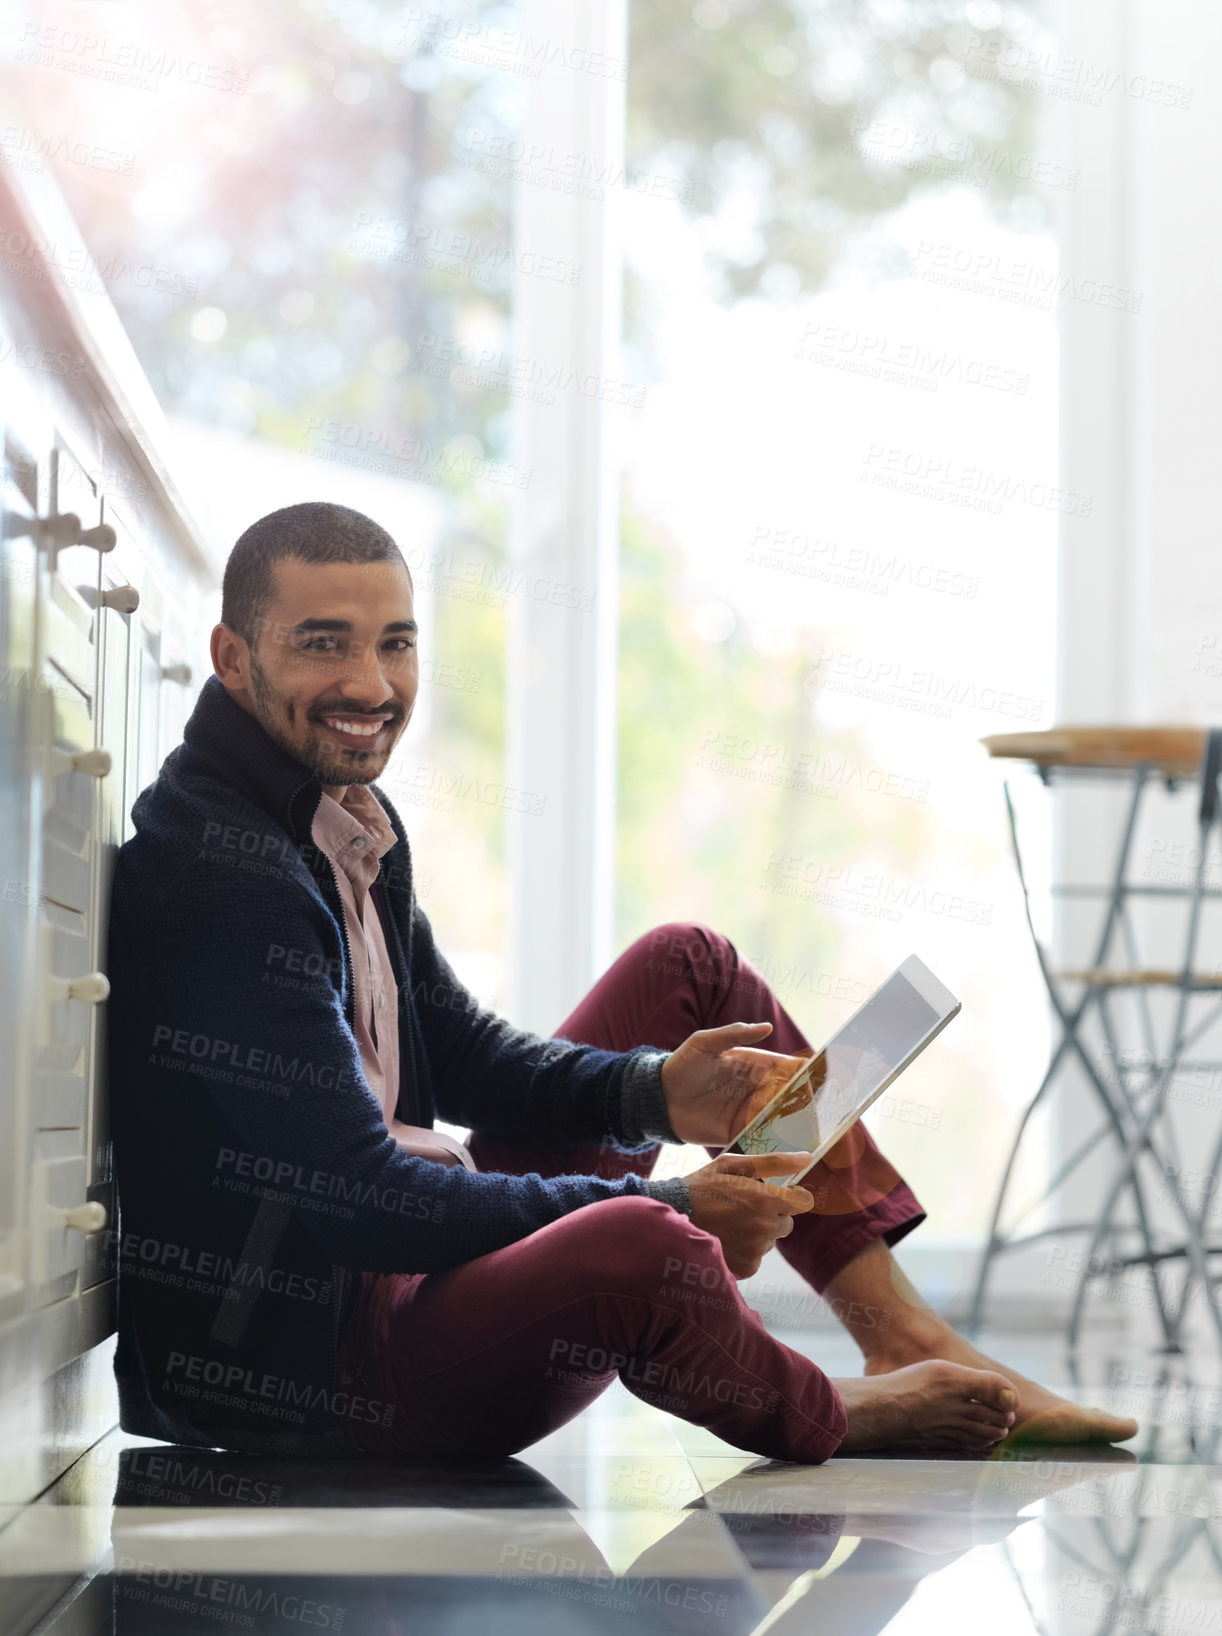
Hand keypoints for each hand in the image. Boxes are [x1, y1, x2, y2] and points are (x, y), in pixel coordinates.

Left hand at [660, 1021, 814, 1145]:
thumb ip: (734, 1033)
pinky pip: (761, 1137)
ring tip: (814, 1132)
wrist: (658, 1099)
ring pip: (780, 1117)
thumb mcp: (704, 1043)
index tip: (821, 1079)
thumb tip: (767, 1027)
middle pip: (789, 1095)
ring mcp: (747, 1111)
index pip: (786, 1067)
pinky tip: (790, 1148)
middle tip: (824, 1111)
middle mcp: (755, 1088)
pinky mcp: (737, 1132)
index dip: (805, 1072)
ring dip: (796, 1124)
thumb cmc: (681, 1065)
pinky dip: (776, 1142)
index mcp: (752, 1064)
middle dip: (807, 1102)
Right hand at [685, 1152, 814, 1277]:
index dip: (792, 1197)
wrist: (670, 1217)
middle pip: (786, 1224)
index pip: (804, 1202)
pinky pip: (755, 1257)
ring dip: (757, 1233)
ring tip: (729, 1224)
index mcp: (766, 1200)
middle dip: (772, 1215)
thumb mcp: (732, 1165)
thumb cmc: (701, 1186)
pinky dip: (745, 1251)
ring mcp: (756, 1251)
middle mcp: (766, 1228)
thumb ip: (772, 1162)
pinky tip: (725, 1240)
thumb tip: (806, 1158)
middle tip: (743, 1208)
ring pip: (769, 1241)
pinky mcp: (746, 1268)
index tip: (778, 1195)